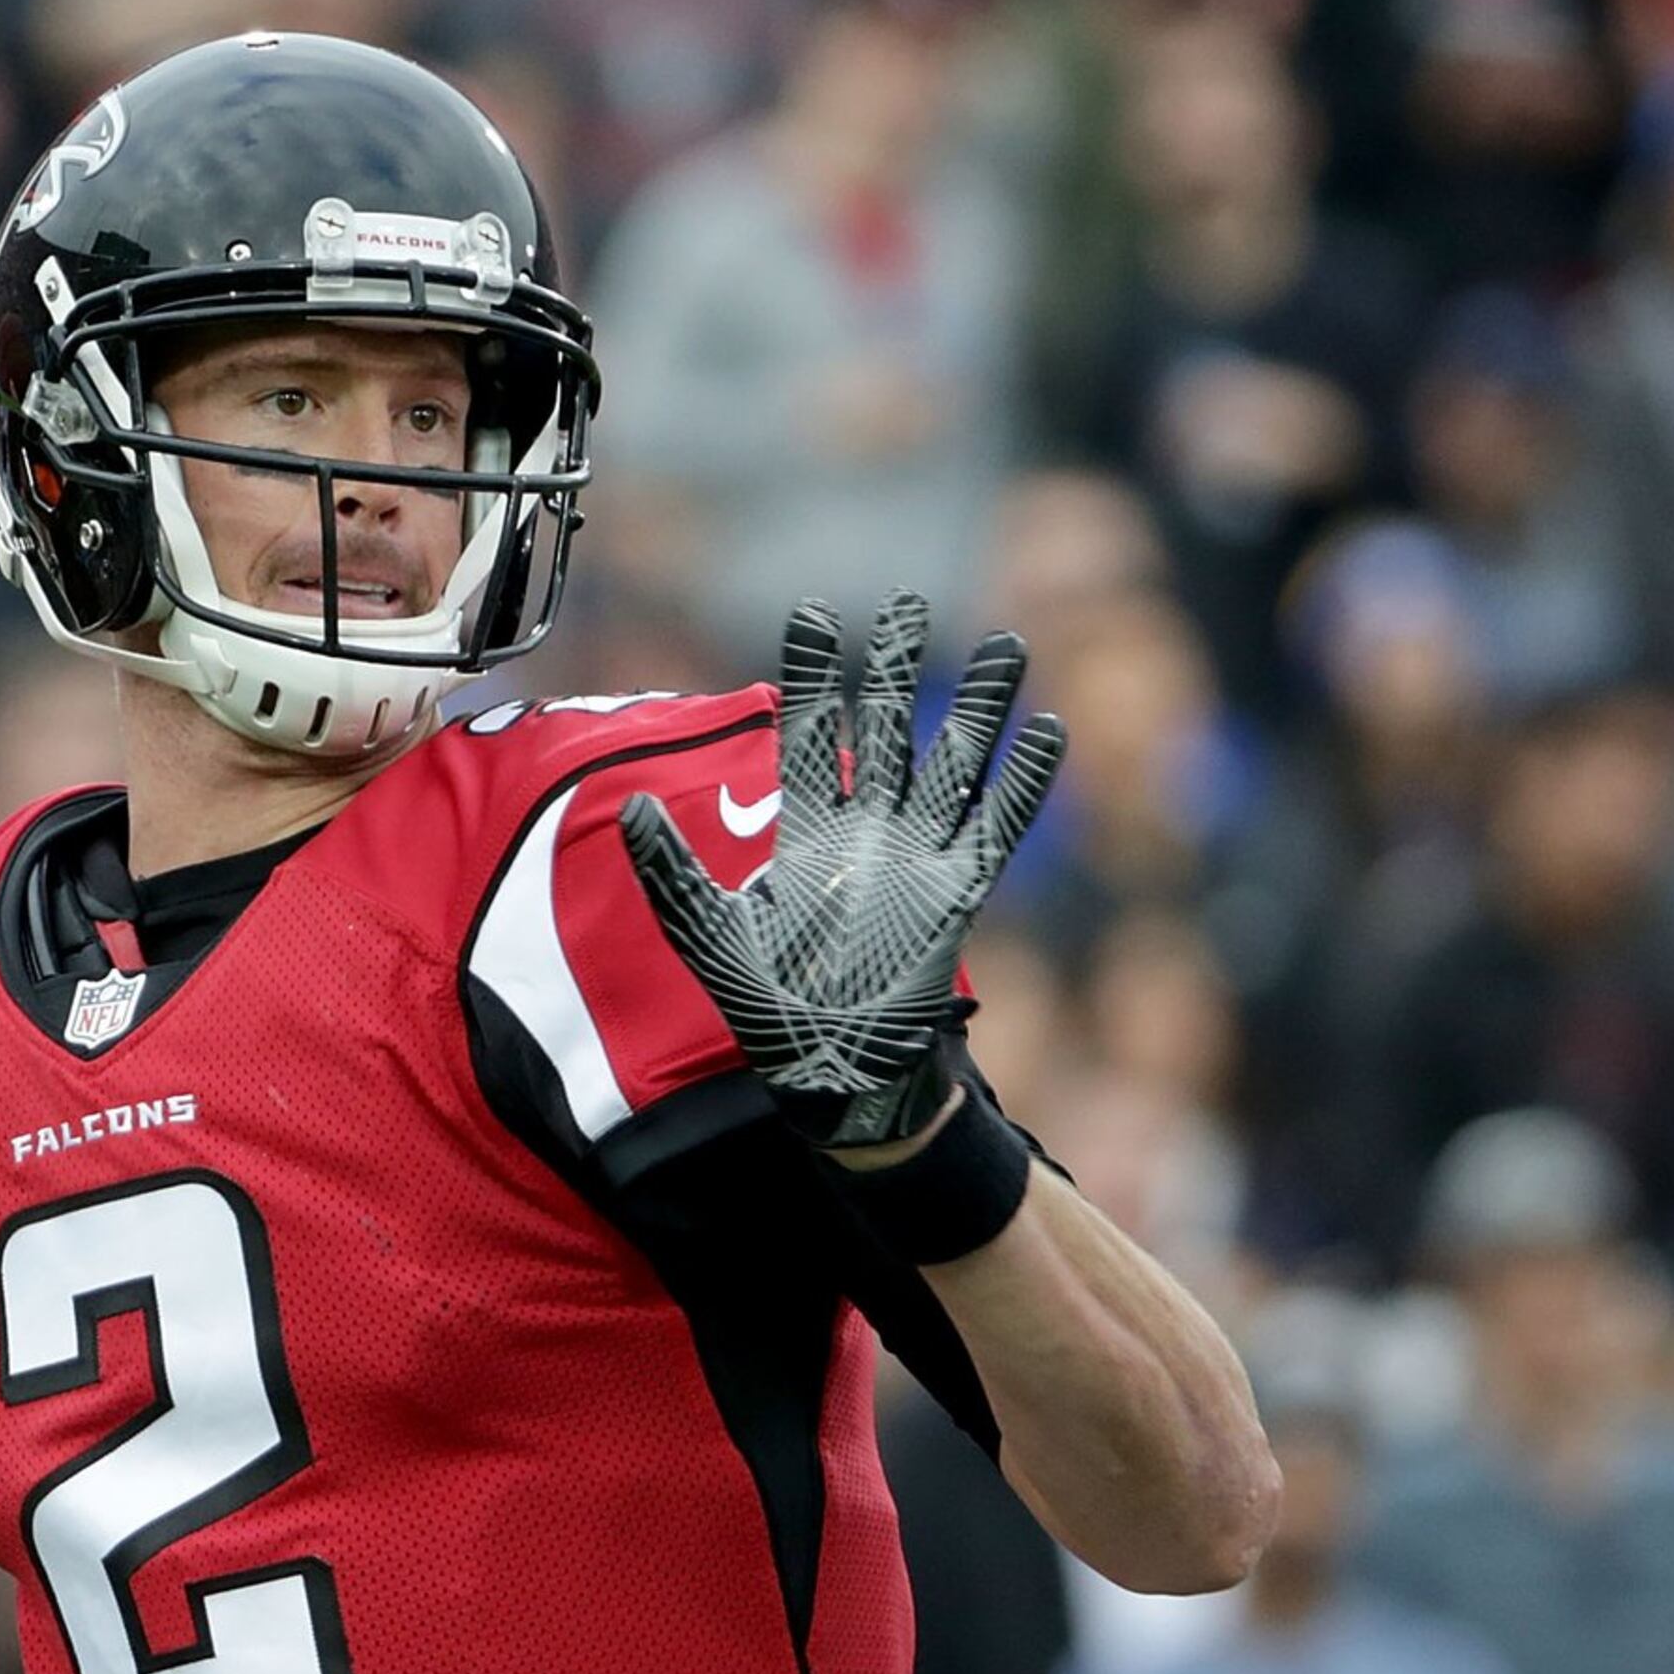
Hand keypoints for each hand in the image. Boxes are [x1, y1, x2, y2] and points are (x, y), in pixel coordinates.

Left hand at [619, 591, 1063, 1150]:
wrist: (829, 1072)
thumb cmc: (766, 1010)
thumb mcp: (706, 934)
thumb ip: (671, 871)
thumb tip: (627, 806)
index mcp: (809, 832)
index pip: (813, 734)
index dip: (815, 674)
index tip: (813, 611)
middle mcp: (868, 833)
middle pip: (890, 729)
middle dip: (898, 666)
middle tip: (908, 601)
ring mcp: (919, 859)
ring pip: (955, 763)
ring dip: (981, 706)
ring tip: (1008, 643)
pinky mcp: (959, 895)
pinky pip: (996, 827)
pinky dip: (1022, 783)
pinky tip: (1046, 733)